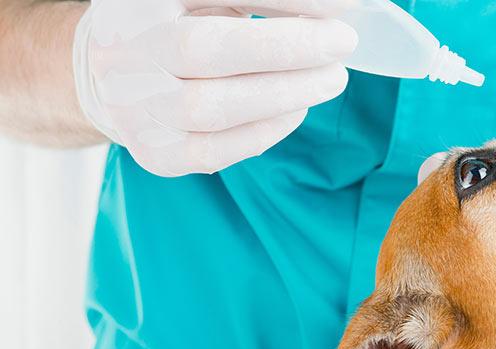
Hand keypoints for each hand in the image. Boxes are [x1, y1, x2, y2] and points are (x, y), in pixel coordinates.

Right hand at [73, 0, 357, 175]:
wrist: (117, 77)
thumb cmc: (179, 25)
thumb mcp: (208, 1)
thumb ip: (266, 1)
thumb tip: (338, 8)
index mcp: (141, 0)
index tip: (340, 5)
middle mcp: (125, 51)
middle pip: (201, 50)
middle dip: (285, 48)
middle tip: (343, 42)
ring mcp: (134, 107)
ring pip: (210, 108)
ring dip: (285, 94)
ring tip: (332, 78)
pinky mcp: (155, 152)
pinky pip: (214, 151)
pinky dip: (267, 131)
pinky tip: (297, 109)